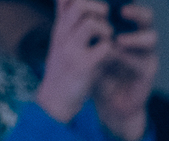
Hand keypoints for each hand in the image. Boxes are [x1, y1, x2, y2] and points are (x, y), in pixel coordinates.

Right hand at [33, 0, 116, 124]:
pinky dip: (114, 51)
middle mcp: (63, 35)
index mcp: (59, 28)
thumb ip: (65, 21)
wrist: (55, 102)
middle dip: (100, 9)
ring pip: (92, 24)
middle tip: (106, 24)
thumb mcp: (60, 42)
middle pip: (80, 4)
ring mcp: (72, 50)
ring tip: (108, 42)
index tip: (97, 10)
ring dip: (107, 31)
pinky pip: (106, 48)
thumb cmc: (63, 71)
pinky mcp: (84, 67)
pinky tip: (111, 59)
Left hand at [92, 3, 158, 140]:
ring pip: (152, 39)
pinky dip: (129, 59)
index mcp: (126, 28)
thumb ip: (79, 23)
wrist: (106, 101)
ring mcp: (146, 56)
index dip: (125, 2)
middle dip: (138, 12)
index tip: (111, 1)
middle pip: (147, 17)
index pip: (130, 7)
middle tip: (123, 12)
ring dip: (136, 38)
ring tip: (118, 40)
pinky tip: (115, 57)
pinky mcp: (147, 74)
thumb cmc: (97, 70)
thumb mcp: (86, 45)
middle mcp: (139, 39)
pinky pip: (143, 63)